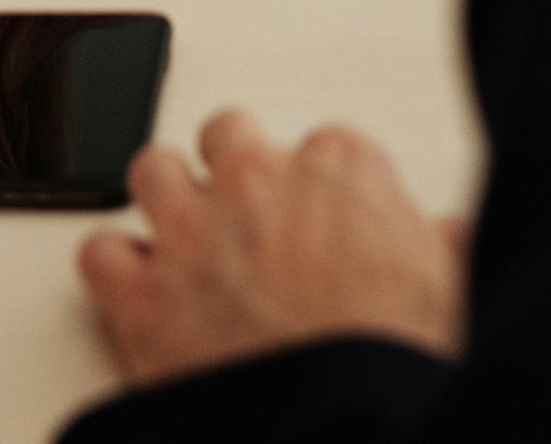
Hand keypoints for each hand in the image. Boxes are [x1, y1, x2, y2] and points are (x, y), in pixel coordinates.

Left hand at [79, 109, 466, 383]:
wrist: (344, 430)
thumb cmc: (393, 362)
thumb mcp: (451, 293)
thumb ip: (441, 249)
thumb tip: (450, 238)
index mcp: (340, 168)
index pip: (322, 146)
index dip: (317, 192)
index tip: (322, 225)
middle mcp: (259, 178)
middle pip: (227, 135)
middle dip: (233, 174)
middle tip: (246, 223)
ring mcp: (193, 229)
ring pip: (151, 171)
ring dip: (164, 204)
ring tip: (181, 244)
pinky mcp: (143, 294)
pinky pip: (100, 253)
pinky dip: (113, 274)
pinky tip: (134, 295)